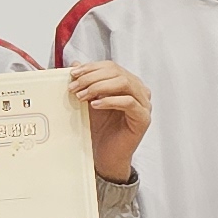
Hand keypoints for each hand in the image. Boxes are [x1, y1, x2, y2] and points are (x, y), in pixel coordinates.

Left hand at [65, 60, 151, 181]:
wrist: (105, 154)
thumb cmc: (100, 128)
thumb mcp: (89, 100)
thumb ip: (85, 82)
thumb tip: (75, 63)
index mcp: (128, 83)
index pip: (111, 67)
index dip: (91, 68)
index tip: (73, 74)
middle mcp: (139, 90)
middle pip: (117, 73)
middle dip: (92, 78)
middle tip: (74, 87)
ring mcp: (144, 104)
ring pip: (124, 83)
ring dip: (99, 87)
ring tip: (82, 96)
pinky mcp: (143, 118)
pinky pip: (129, 102)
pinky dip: (110, 101)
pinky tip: (95, 105)